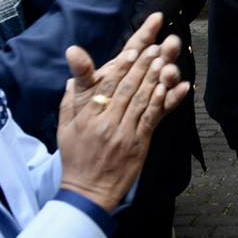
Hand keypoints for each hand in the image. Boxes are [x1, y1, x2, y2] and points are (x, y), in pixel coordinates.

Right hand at [57, 14, 190, 211]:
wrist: (88, 190)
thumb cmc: (76, 156)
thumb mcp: (65, 126)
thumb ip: (71, 99)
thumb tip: (72, 74)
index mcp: (87, 115)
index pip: (107, 85)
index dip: (122, 65)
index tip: (134, 49)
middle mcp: (105, 122)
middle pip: (128, 88)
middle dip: (143, 65)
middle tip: (157, 47)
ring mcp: (124, 133)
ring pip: (142, 100)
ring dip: (155, 78)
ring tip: (165, 60)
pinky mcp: (139, 143)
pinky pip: (152, 118)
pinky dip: (163, 101)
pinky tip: (171, 87)